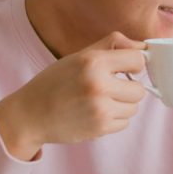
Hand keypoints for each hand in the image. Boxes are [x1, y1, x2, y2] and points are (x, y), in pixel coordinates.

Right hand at [0, 32, 147, 158]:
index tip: (126, 69)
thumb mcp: (79, 56)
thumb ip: (111, 45)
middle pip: (140, 89)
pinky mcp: (100, 128)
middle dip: (128, 89)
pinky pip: (124, 123)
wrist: (30, 115)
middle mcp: (98, 84)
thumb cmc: (54, 83)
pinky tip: (95, 114)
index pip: (138, 60)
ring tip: (99, 102)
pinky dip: (113, 120)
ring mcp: (100, 108)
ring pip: (134, 108)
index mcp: (93, 61)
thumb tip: (142, 47)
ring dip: (122, 106)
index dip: (134, 65)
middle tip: (109, 89)